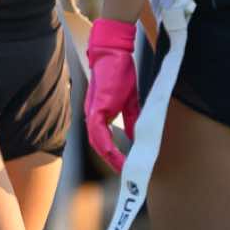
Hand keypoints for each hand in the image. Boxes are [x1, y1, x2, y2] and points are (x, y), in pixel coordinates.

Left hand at [84, 16, 140, 172]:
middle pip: (100, 148)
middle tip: (128, 177)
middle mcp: (93, 117)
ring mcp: (93, 114)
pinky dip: (109, 148)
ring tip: (126, 173)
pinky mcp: (97, 109)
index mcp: (99, 116)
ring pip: (99, 145)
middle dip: (114, 164)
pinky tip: (120, 158)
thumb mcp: (130, 103)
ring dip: (112, 160)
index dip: (115, 158)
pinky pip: (100, 135)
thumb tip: (137, 139)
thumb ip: (131, 122)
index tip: (128, 170)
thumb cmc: (120, 74)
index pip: (104, 143)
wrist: (113, 52)